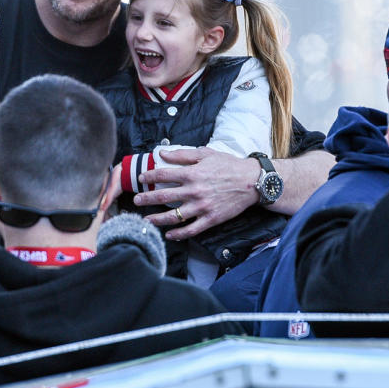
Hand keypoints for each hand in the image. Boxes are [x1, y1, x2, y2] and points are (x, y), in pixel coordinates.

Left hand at [134, 147, 258, 239]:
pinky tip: (169, 234)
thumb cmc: (228, 165)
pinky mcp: (210, 219)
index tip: (142, 178)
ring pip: (173, 216)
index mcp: (192, 174)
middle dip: (147, 199)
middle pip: (163, 197)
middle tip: (136, 201)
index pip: (163, 175)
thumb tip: (162, 153)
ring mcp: (202, 207)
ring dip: (157, 220)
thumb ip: (182, 154)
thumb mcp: (206, 154)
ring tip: (146, 220)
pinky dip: (178, 234)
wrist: (252, 181)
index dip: (149, 176)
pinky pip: (190, 230)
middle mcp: (194, 191)